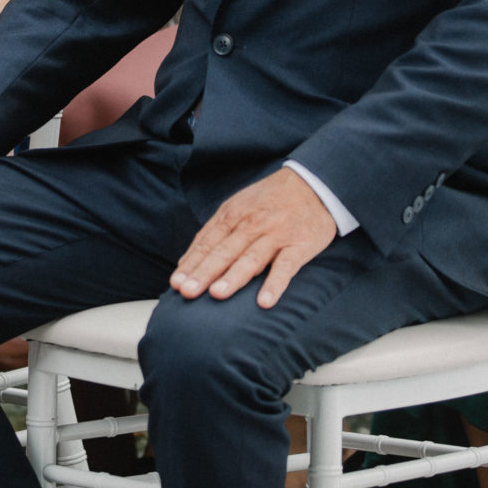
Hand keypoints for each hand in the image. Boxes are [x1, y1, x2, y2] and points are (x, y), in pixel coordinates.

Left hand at [171, 168, 335, 309]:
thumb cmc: (269, 201)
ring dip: (233, 277)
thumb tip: (186, 262)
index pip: (207, 243)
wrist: (312, 185)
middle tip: (187, 292)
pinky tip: (264, 302)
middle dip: (204, 272)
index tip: (175, 283)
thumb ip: (214, 233)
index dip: (191, 264)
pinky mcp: (299, 245)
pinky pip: (286, 267)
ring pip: (251, 258)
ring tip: (217, 294)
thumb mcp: (237, 207)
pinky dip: (275, 284)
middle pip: (224, 252)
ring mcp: (275, 235)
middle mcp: (251, 224)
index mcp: (232, 215)